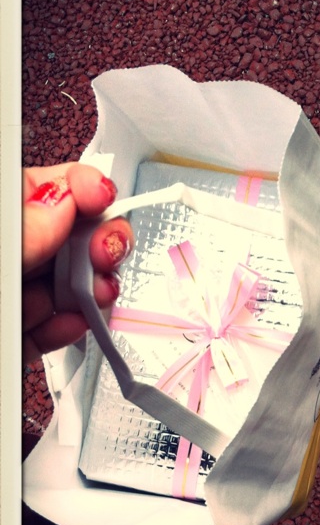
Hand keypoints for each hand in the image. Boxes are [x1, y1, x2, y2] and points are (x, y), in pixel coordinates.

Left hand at [23, 162, 134, 364]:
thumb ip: (24, 229)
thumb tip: (62, 204)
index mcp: (2, 224)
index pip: (43, 187)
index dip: (80, 185)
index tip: (103, 196)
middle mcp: (11, 257)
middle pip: (66, 235)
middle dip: (96, 242)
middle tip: (104, 253)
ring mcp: (12, 296)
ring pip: (65, 282)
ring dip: (90, 288)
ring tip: (95, 295)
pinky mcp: (16, 339)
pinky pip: (51, 326)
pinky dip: (68, 327)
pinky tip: (72, 323)